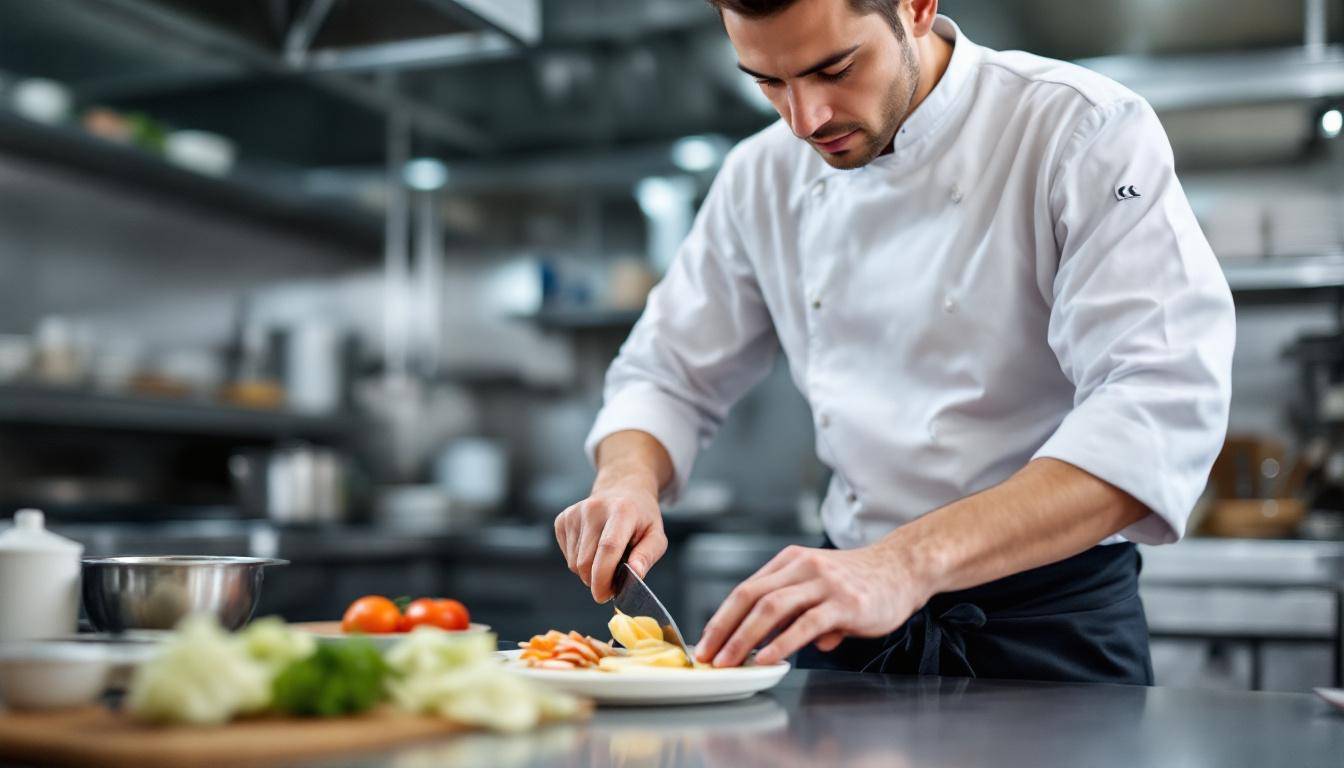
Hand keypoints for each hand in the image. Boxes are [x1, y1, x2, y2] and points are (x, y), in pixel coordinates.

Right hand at [555, 482, 666, 602]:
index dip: (603, 576)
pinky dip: (579, 561)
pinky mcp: (562, 519)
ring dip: (589, 572)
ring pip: (574, 563)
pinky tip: (593, 548)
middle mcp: (594, 508)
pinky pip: (567, 556)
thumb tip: (635, 574)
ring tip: (606, 559)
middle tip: (613, 581)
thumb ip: (647, 556)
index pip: (607, 548)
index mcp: (622, 510)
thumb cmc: (641, 518)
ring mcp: (575, 513)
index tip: (604, 596)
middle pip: (586, 561)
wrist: (622, 490)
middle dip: (597, 581)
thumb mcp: (656, 536)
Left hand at [694, 542, 932, 666]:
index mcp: (790, 561)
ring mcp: (824, 583)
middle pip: (751, 597)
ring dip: (745, 638)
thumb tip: (776, 645)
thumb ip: (795, 612)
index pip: (746, 589)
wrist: (903, 568)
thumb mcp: (819, 587)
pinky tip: (768, 658)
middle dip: (724, 629)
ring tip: (730, 662)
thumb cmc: (859, 581)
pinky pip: (805, 624)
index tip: (706, 642)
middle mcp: (802, 567)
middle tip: (708, 656)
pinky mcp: (845, 603)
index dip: (721, 617)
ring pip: (773, 608)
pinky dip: (782, 643)